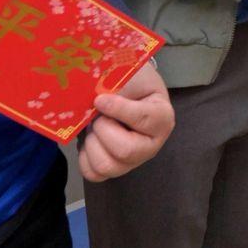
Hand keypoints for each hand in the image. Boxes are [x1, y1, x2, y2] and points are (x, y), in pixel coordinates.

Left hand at [78, 62, 173, 180]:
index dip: (118, 109)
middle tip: (99, 115)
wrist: (125, 86)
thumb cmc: (129, 79)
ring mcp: (133, 160)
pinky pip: (94, 173)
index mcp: (162, 118)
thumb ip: (114, 86)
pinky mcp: (115, 168)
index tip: (100, 99)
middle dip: (104, 130)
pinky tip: (89, 138)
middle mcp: (151, 145)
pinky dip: (85, 156)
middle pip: (125, 151)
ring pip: (107, 166)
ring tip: (94, 125)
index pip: (143, 119)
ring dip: (92, 143)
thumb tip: (92, 101)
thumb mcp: (126, 74)